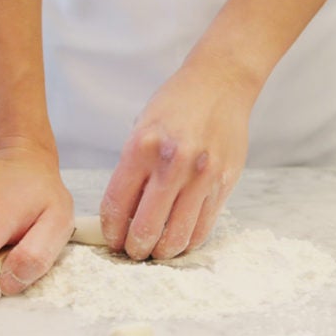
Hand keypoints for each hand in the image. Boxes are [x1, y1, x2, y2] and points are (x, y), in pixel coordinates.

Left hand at [100, 56, 256, 259]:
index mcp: (142, 147)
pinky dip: (188, 241)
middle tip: (132, 252)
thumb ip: (133, 170)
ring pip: (177, 235)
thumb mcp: (141, 127)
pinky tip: (179, 240)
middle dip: (134, 249)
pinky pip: (204, 227)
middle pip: (146, 228)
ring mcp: (202, 176)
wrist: (220, 83)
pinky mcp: (224, 182)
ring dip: (162, 251)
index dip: (111, 231)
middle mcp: (172, 164)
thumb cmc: (175, 103)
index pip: (117, 205)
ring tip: (155, 251)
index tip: (112, 239)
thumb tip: (125, 213)